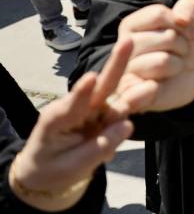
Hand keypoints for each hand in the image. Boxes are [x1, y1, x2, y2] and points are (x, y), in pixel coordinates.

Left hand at [9, 39, 136, 211]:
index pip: (72, 105)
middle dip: (116, 63)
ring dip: (125, 109)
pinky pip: (120, 114)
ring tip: (105, 135)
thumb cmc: (53, 169)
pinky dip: (120, 124)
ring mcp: (91, 109)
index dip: (83, 92)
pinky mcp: (102, 113)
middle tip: (128, 41)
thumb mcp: (72, 167)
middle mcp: (76, 108)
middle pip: (100, 86)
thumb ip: (100, 148)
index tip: (91, 78)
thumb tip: (129, 125)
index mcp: (57, 120)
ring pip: (117, 104)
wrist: (44, 172)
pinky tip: (100, 146)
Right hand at [113, 0, 193, 113]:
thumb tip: (182, 19)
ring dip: (178, 65)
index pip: (159, 13)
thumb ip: (188, 8)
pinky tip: (155, 87)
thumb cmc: (181, 47)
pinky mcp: (131, 94)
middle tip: (177, 53)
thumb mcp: (189, 22)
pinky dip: (154, 89)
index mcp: (131, 24)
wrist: (184, 79)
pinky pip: (145, 89)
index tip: (183, 32)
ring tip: (171, 68)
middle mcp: (122, 47)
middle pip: (167, 37)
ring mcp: (125, 71)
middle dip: (183, 45)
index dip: (181, 23)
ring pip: (163, 61)